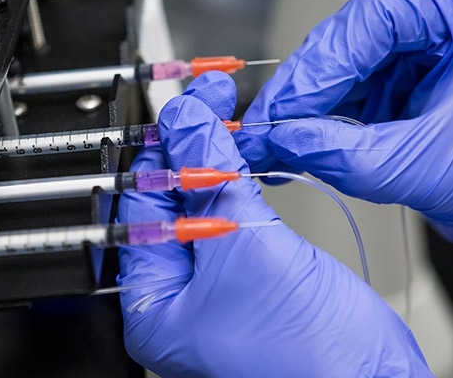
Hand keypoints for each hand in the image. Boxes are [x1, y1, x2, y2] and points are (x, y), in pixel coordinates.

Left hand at [116, 73, 430, 376]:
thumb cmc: (309, 358)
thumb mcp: (246, 250)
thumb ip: (210, 180)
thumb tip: (186, 122)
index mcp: (153, 304)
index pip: (143, 205)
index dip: (163, 148)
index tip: (186, 105)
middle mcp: (179, 299)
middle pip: (172, 204)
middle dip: (190, 149)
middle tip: (212, 101)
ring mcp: (218, 289)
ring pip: (206, 209)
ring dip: (216, 163)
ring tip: (230, 116)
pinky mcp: (255, 280)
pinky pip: (236, 223)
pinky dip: (241, 187)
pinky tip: (247, 158)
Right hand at [237, 0, 452, 268]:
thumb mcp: (426, 168)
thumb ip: (348, 155)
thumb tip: (279, 140)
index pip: (377, 19)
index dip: (323, 62)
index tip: (286, 106)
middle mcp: (439, 24)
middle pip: (349, 38)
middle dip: (304, 86)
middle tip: (265, 125)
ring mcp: (414, 53)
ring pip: (337, 65)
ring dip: (302, 105)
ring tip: (270, 140)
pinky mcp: (395, 83)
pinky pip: (341, 92)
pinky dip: (313, 120)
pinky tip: (291, 142)